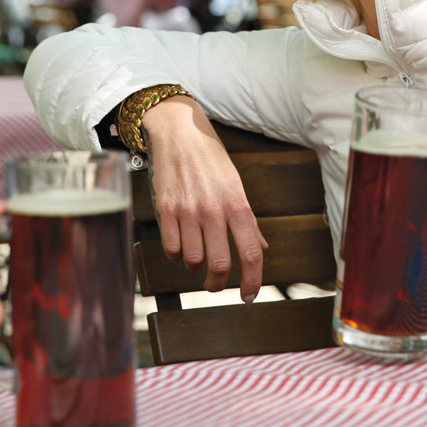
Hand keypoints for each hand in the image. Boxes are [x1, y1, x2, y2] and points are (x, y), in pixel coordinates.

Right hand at [144, 96, 267, 301]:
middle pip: (220, 265)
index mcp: (237, 204)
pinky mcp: (166, 208)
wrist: (179, 131)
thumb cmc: (210, 157)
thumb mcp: (235, 184)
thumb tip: (260, 247)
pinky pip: (171, 247)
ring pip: (192, 260)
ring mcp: (188, 210)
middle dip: (218, 285)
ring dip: (195, 265)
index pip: (251, 253)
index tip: (249, 295)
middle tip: (215, 285)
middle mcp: (214, 210)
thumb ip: (247, 219)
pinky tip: (179, 243)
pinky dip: (176, 253)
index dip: (253, 281)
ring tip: (196, 255)